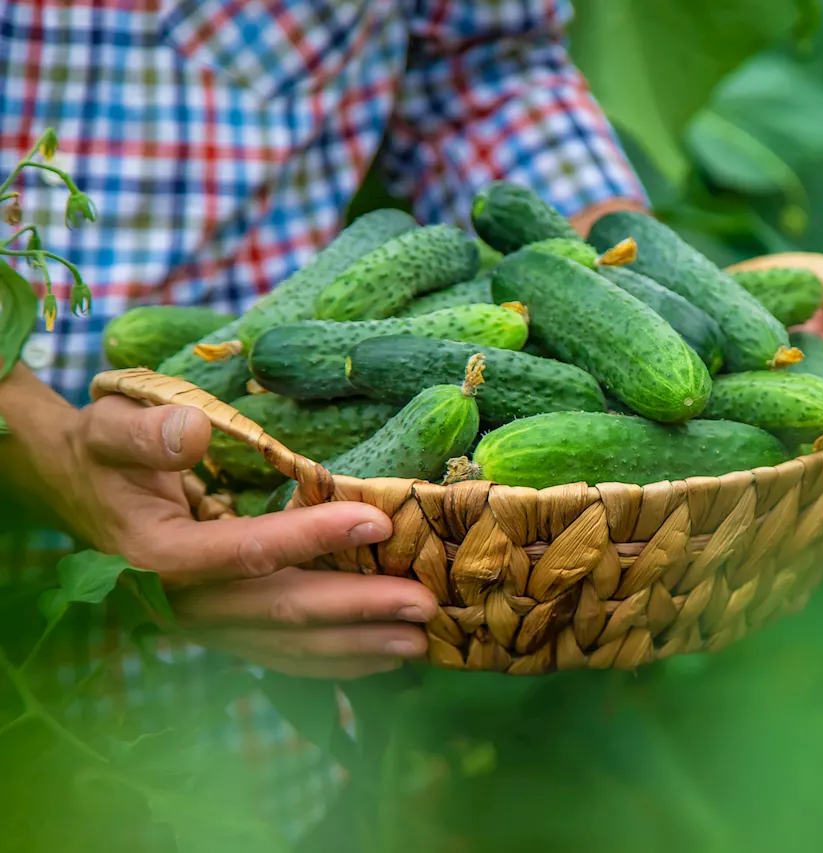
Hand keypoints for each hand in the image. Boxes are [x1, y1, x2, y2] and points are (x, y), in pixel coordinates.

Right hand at [23, 384, 437, 677]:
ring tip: (419, 642)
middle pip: (280, 611)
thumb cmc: (102, 453)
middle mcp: (182, 603)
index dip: (313, 537)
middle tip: (423, 606)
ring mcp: (203, 626)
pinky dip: (334, 661)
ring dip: (357, 646)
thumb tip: (193, 433)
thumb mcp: (112, 427)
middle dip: (357, 610)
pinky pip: (282, 655)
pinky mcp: (221, 632)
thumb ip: (147, 433)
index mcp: (157, 554)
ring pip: (287, 646)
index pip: (247, 551)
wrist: (74, 493)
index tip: (376, 522)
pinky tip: (382, 659)